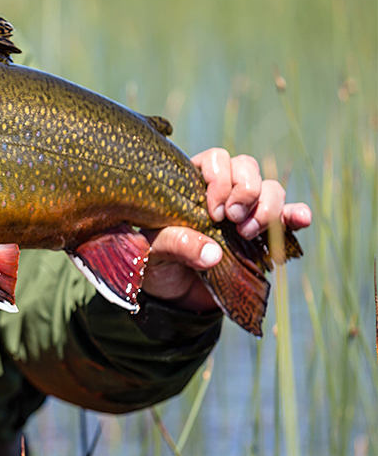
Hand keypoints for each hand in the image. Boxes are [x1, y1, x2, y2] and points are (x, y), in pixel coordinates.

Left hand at [142, 148, 311, 311]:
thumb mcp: (154, 252)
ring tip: (248, 233)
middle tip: (232, 219)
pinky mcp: (264, 233)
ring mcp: (246, 210)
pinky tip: (301, 219)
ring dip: (266, 207)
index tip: (214, 212)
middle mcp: (222, 191)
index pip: (214, 160)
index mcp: (191, 184)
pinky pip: (288, 216)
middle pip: (246, 167)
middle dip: (245, 190)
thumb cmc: (159, 263)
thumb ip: (176, 245)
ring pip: (269, 188)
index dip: (220, 179)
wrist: (176, 295)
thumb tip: (213, 253)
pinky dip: (296, 214)